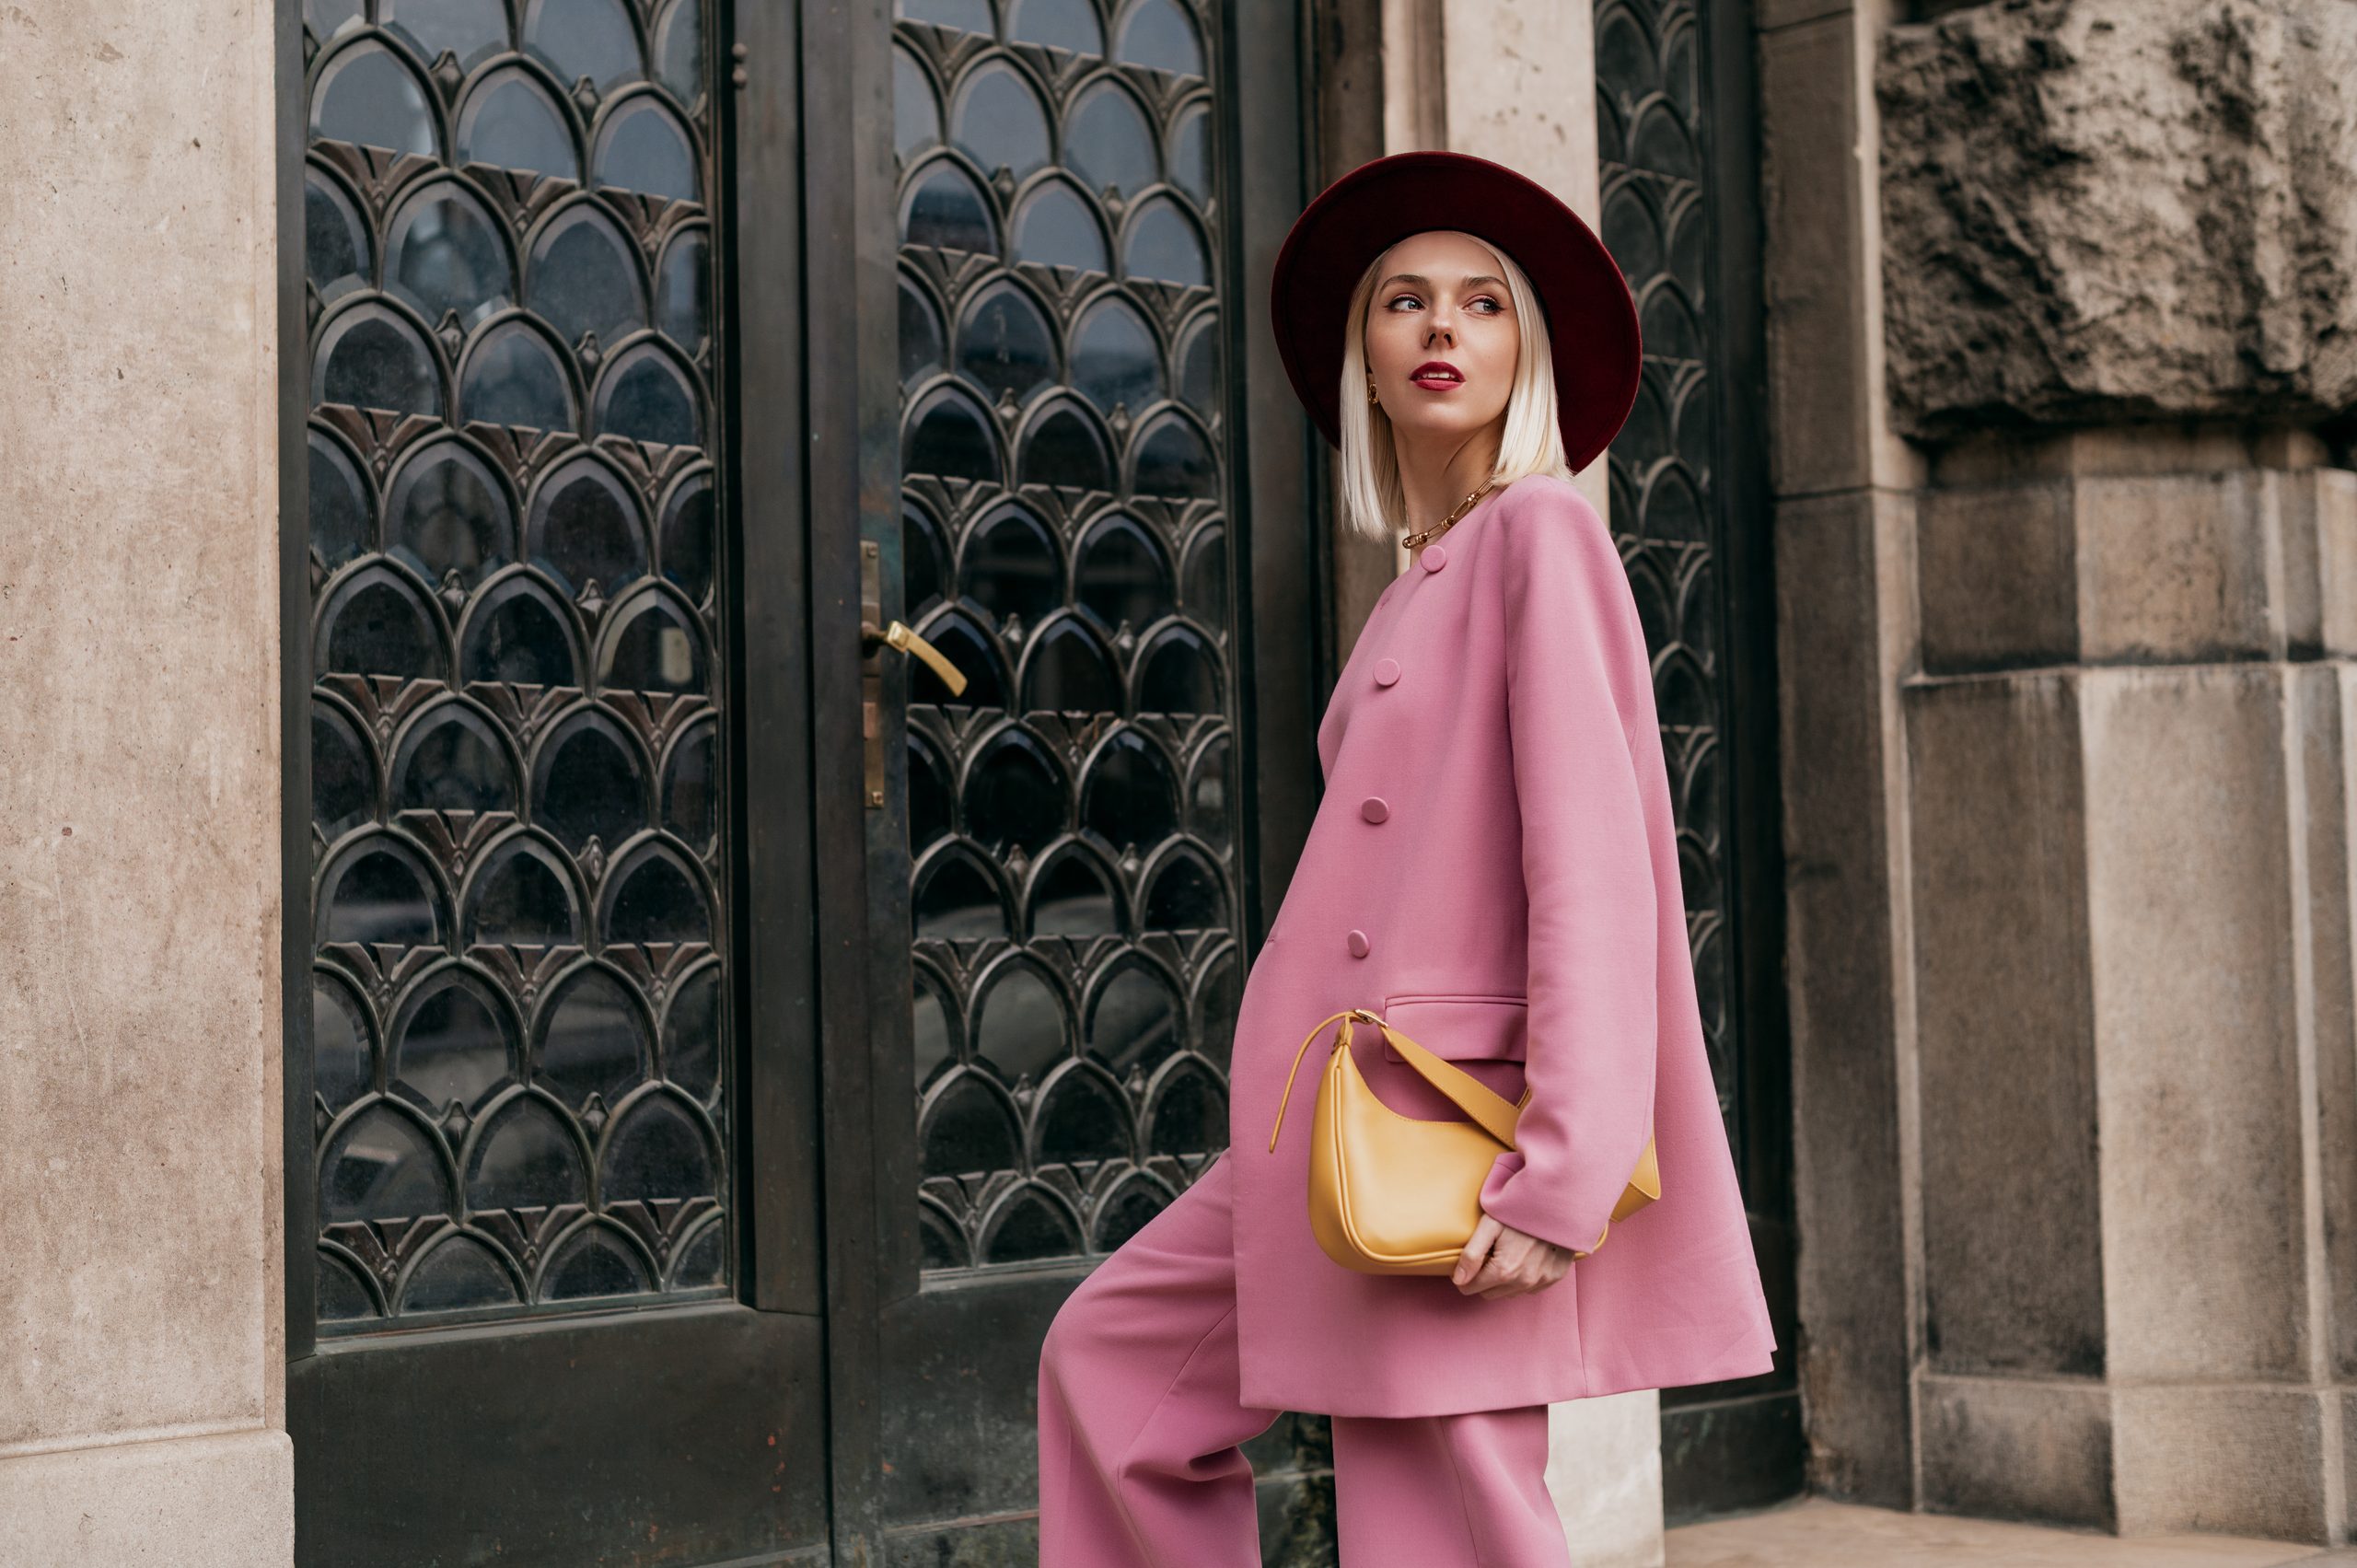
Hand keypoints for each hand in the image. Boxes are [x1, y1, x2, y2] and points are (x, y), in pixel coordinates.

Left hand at [1452, 1212, 1572, 1298]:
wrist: (1557, 1203)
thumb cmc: (1520, 1210)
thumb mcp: (1489, 1226)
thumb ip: (1471, 1255)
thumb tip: (1458, 1280)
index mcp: (1504, 1271)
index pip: (1471, 1288)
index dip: (1464, 1276)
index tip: (1467, 1262)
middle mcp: (1524, 1282)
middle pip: (1489, 1293)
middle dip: (1483, 1279)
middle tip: (1487, 1256)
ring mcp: (1541, 1281)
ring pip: (1510, 1293)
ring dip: (1503, 1281)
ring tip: (1506, 1254)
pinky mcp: (1554, 1277)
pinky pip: (1530, 1288)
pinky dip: (1523, 1279)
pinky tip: (1523, 1258)